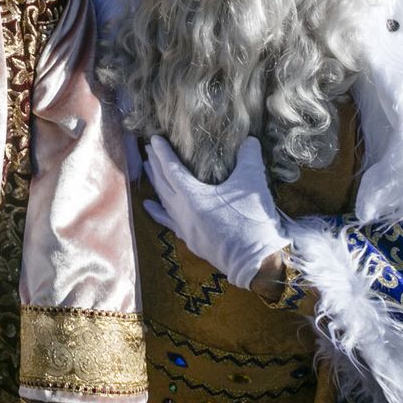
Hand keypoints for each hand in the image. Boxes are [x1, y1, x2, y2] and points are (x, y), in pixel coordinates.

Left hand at [143, 135, 289, 288]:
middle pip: (162, 184)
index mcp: (192, 196)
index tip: (153, 140)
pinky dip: (157, 211)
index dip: (162, 153)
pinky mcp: (191, 241)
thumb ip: (249, 157)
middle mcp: (182, 212)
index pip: (171, 169)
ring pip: (163, 202)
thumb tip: (250, 139)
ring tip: (146, 170)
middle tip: (148, 150)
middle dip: (155, 165)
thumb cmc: (252, 221)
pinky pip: (168, 221)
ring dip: (155, 184)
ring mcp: (185, 228)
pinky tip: (149, 206)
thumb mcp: (253, 183)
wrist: (256, 262)